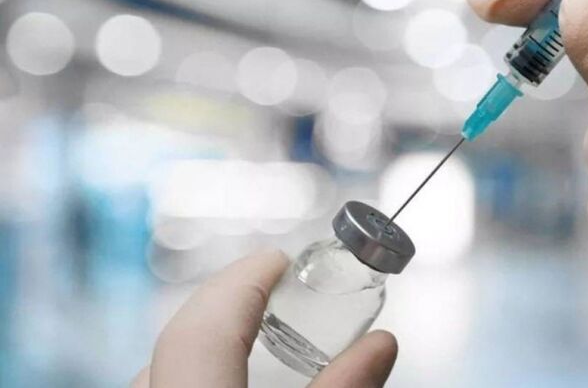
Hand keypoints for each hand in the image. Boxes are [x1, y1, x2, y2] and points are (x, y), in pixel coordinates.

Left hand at [131, 250, 396, 386]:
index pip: (205, 325)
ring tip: (249, 339)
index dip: (244, 282)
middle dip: (225, 309)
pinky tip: (220, 380)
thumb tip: (380, 344)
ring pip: (158, 371)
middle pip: (178, 344)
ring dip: (205, 346)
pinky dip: (189, 373)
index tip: (279, 260)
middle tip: (268, 295)